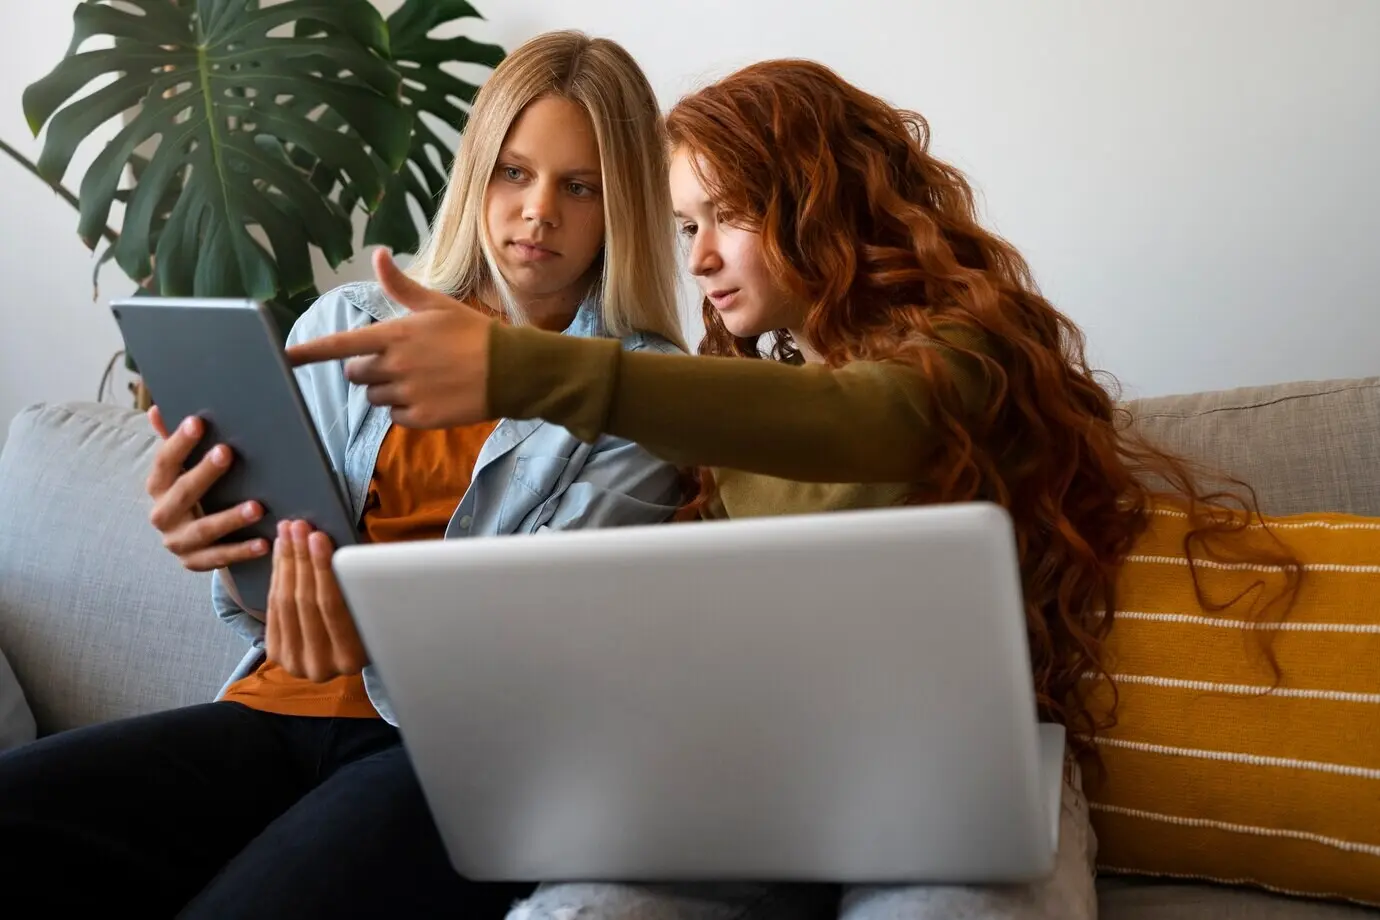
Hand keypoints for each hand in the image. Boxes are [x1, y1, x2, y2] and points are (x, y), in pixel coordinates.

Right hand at [145, 406, 267, 570]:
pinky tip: (264, 543)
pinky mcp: (194, 562)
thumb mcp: (182, 470)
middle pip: (182, 493)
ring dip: (230, 518)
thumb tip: (158, 409)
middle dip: (204, 473)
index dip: (179, 442)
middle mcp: (162, 515)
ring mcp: (177, 542)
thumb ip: (173, 442)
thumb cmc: (192, 493)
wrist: (190, 540)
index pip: (164, 462)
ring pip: (204, 530)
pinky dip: (242, 551)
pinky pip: (219, 558)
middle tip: (228, 453)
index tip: (198, 421)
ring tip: (257, 507)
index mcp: (157, 487)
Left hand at [264, 519, 367, 681]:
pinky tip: (282, 552)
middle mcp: (321, 666)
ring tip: (289, 531)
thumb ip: (358, 587)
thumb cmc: (367, 618)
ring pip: (285, 602)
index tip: (319, 537)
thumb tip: (337, 546)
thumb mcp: (369, 608)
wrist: (347, 654)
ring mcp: (295, 663)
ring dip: (286, 561)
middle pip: (305, 601)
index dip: (322, 568)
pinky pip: (274, 608)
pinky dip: (277, 576)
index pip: (332, 605)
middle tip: (299, 526)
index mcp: (352, 658)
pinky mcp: (277, 654)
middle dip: (300, 558)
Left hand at [285, 248, 492, 427]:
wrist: (509, 370)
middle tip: (398, 361)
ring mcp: (407, 394)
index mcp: (394, 335)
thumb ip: (400, 285)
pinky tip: (430, 396)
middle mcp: (395, 366)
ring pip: (374, 397)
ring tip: (420, 378)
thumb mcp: (436, 304)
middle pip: (355, 374)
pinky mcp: (420, 418)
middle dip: (367, 369)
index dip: (309, 351)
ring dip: (387, 390)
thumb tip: (378, 254)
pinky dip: (405, 409)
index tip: (285, 356)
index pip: (340, 345)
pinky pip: (395, 416)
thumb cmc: (473, 332)